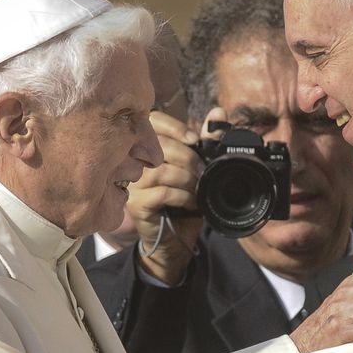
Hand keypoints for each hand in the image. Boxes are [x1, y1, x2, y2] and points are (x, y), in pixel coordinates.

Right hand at [127, 110, 204, 283]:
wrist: (176, 239)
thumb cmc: (184, 201)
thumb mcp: (197, 167)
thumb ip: (205, 140)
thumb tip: (219, 113)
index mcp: (148, 147)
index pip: (153, 121)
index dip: (175, 126)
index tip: (194, 140)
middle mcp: (134, 162)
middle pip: (159, 146)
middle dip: (188, 157)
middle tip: (203, 172)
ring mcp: (133, 183)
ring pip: (161, 170)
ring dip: (187, 179)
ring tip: (198, 189)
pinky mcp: (137, 204)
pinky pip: (162, 192)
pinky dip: (183, 196)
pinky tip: (192, 203)